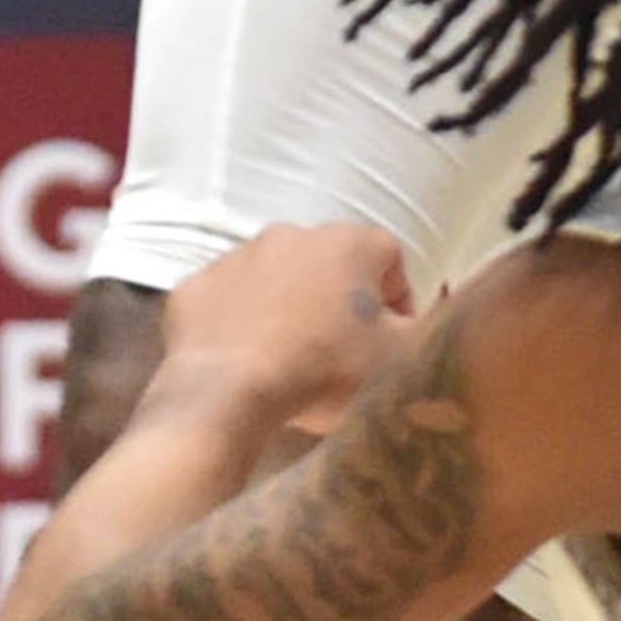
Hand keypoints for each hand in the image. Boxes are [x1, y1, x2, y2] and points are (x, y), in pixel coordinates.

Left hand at [154, 222, 418, 439]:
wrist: (230, 389)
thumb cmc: (325, 370)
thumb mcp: (398, 360)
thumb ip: (423, 332)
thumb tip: (420, 323)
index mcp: (347, 241)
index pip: (390, 260)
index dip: (398, 304)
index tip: (390, 346)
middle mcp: (292, 232)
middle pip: (331, 266)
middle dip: (339, 304)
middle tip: (340, 355)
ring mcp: (238, 254)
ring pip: (278, 279)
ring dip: (289, 309)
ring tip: (290, 361)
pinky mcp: (197, 283)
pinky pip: (229, 300)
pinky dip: (241, 323)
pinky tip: (246, 361)